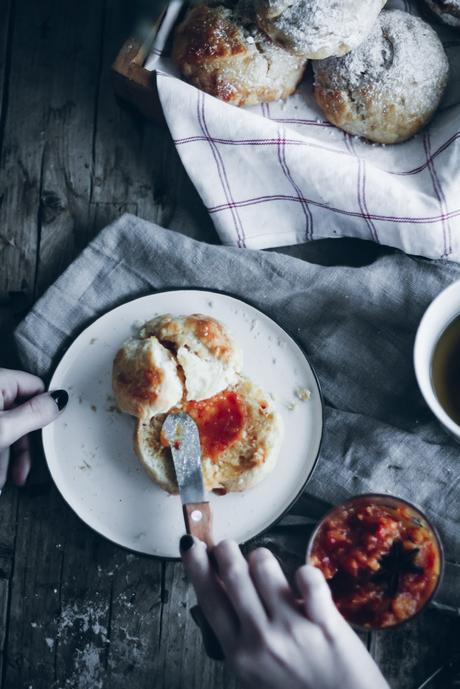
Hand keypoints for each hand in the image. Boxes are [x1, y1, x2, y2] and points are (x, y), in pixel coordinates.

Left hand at [0, 368, 67, 488]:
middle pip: (20, 413)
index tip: (48, 435)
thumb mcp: (3, 429)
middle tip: (22, 473)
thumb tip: (61, 399)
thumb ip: (34, 413)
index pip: (35, 386)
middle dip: (23, 447)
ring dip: (7, 459)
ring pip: (4, 429)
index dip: (44, 412)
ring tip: (2, 483)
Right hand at [180, 537, 389, 688]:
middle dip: (226, 550)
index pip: (209, 598)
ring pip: (264, 566)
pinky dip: (305, 572)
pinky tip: (303, 580)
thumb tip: (208, 598)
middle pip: (233, 574)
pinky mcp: (325, 623)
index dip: (197, 566)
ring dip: (261, 557)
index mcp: (238, 653)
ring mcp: (292, 629)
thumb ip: (230, 638)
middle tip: (227, 547)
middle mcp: (261, 639)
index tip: (191, 545)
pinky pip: (308, 579)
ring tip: (265, 565)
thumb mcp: (251, 674)